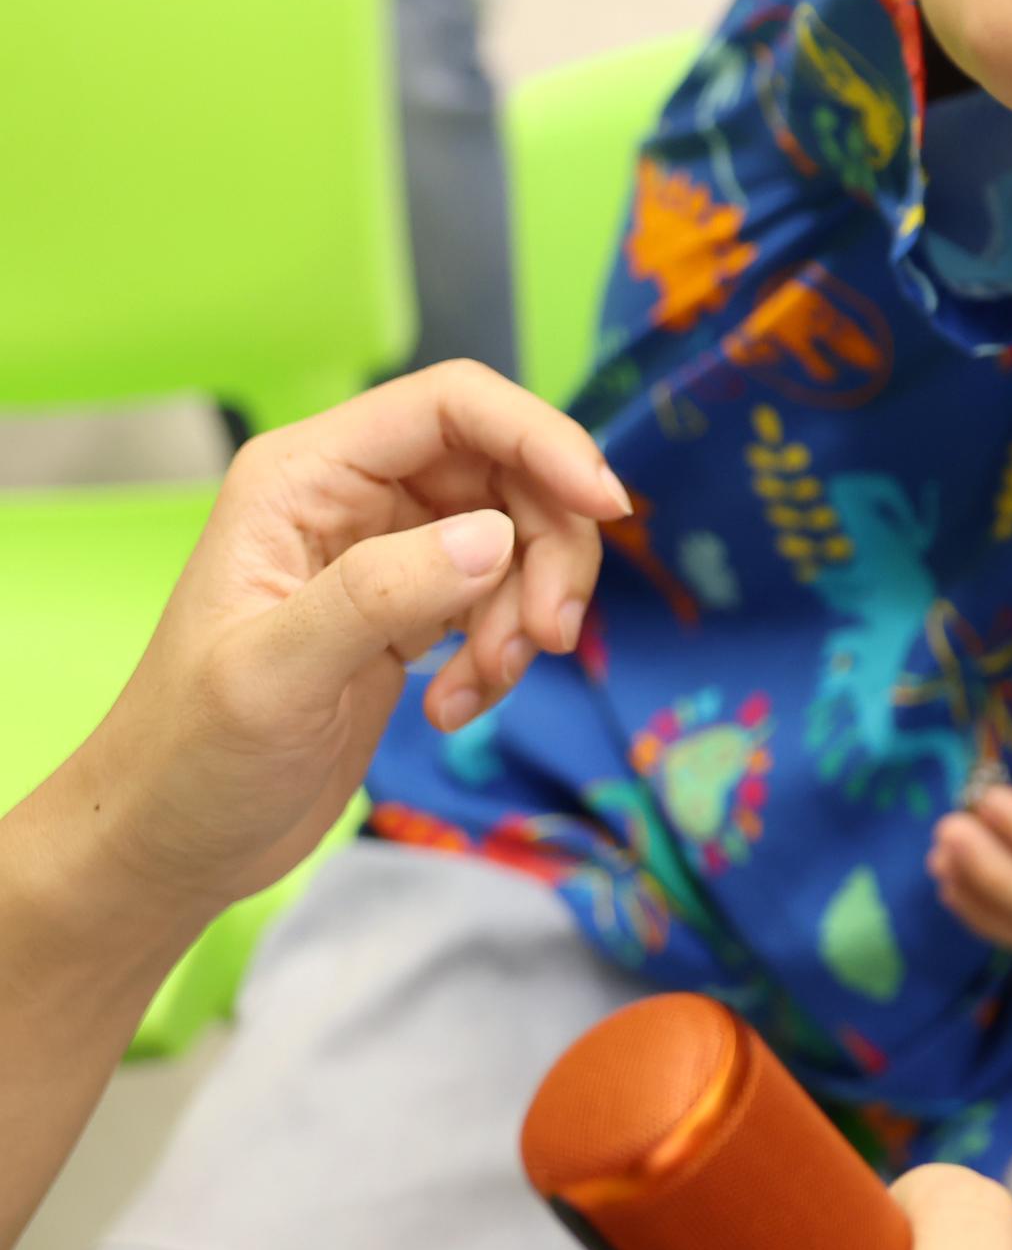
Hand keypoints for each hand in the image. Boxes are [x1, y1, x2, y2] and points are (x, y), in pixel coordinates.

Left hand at [52, 364, 623, 948]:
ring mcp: (386, 554)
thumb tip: (498, 537)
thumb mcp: (273, 675)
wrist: (168, 843)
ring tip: (490, 681)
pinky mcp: (412, 611)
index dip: (542, 438)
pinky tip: (458, 706)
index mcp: (305, 476)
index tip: (606, 507)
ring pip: (517, 536)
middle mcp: (350, 496)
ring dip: (530, 609)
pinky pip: (501, 598)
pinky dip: (506, 651)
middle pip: (506, 471)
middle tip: (549, 635)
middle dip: (547, 548)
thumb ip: (381, 595)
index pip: (453, 406)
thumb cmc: (189, 756)